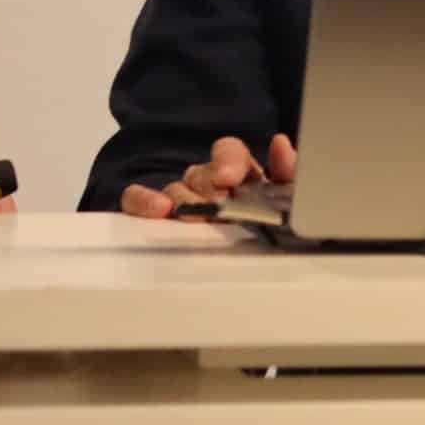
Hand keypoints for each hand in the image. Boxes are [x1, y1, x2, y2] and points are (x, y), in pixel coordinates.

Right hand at [120, 133, 296, 218]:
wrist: (242, 279)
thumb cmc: (267, 232)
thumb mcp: (288, 203)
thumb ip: (290, 174)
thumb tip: (281, 145)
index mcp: (239, 178)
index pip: (228, 151)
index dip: (228, 160)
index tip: (229, 178)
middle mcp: (206, 186)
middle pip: (200, 172)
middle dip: (209, 186)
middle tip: (218, 204)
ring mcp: (178, 201)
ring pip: (175, 188)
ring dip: (185, 200)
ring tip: (196, 217)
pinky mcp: (149, 216)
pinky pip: (135, 200)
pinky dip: (144, 201)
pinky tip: (158, 210)